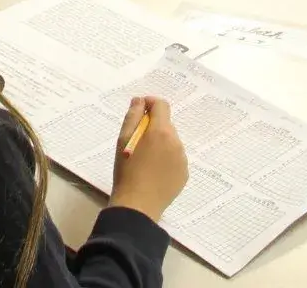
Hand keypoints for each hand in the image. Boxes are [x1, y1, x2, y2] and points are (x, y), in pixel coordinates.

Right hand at [108, 98, 187, 223]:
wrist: (137, 206)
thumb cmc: (126, 172)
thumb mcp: (123, 141)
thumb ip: (132, 116)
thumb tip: (140, 101)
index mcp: (161, 131)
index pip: (161, 105)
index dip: (150, 104)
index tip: (139, 111)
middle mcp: (176, 142)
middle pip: (166, 125)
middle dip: (153, 127)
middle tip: (137, 142)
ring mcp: (182, 159)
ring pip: (171, 142)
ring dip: (160, 143)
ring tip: (145, 160)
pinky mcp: (184, 174)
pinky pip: (176, 159)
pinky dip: (166, 159)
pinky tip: (154, 172)